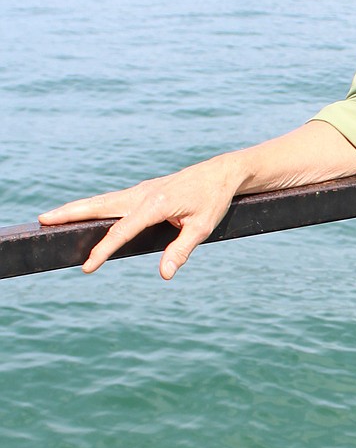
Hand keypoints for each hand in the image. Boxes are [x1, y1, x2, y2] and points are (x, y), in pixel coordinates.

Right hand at [39, 156, 243, 279]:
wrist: (220, 173)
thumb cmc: (213, 200)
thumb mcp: (202, 228)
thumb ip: (182, 251)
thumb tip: (164, 274)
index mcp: (155, 203)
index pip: (123, 231)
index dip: (103, 250)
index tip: (87, 267)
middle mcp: (142, 194)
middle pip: (100, 206)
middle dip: (71, 213)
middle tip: (42, 221)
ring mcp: (140, 191)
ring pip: (102, 201)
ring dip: (77, 208)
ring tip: (50, 217)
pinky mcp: (142, 191)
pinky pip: (113, 200)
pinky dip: (93, 206)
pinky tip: (82, 213)